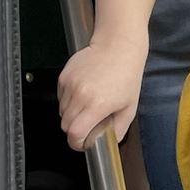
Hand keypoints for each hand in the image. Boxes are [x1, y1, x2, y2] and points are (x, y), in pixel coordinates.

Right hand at [58, 38, 144, 153]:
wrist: (118, 47)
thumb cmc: (126, 75)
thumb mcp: (129, 107)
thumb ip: (118, 129)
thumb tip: (110, 142)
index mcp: (97, 105)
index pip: (75, 133)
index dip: (77, 143)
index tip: (83, 143)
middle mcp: (80, 95)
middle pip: (65, 125)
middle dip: (75, 130)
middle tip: (87, 126)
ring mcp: (70, 85)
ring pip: (62, 112)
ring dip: (71, 115)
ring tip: (87, 107)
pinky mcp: (64, 76)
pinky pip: (60, 97)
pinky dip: (68, 101)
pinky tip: (83, 94)